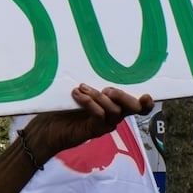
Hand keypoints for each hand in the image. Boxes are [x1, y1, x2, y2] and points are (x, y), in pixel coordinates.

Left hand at [21, 85, 153, 159]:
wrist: (45, 129)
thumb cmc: (61, 108)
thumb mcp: (78, 92)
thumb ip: (90, 83)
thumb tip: (93, 62)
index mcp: (114, 106)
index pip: (138, 107)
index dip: (146, 103)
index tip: (147, 95)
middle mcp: (113, 117)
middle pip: (132, 109)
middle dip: (123, 96)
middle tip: (107, 89)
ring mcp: (104, 125)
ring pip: (115, 111)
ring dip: (99, 96)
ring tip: (82, 88)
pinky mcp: (93, 131)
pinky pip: (99, 116)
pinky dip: (89, 103)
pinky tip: (77, 95)